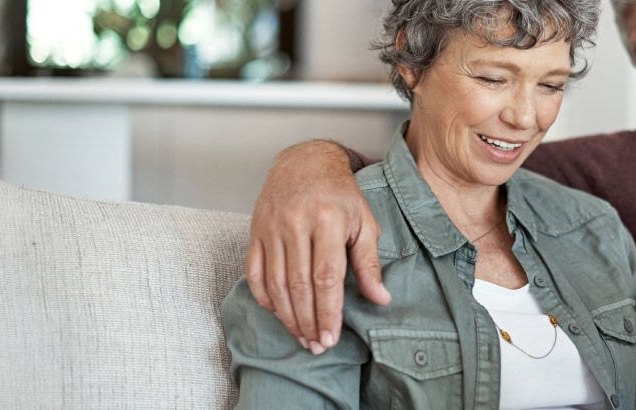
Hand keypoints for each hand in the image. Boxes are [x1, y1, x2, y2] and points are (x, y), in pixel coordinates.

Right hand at [245, 140, 391, 354]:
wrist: (305, 162)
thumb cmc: (339, 194)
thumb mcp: (364, 222)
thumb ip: (369, 263)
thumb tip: (381, 298)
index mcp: (327, 220)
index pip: (326, 277)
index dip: (328, 312)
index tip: (331, 337)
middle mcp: (295, 223)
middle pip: (299, 285)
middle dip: (308, 321)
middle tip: (316, 345)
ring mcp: (271, 227)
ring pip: (275, 284)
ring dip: (288, 317)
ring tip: (301, 337)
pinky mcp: (255, 231)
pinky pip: (255, 273)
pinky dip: (265, 298)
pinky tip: (279, 314)